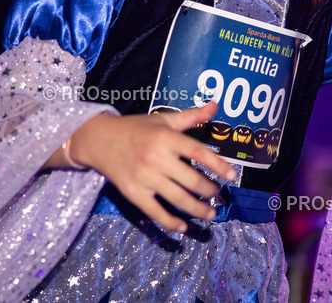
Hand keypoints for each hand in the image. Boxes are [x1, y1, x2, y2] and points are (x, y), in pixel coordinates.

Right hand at [71, 101, 236, 232]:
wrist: (99, 140)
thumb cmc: (136, 129)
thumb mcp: (163, 120)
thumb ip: (191, 116)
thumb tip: (215, 105)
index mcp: (166, 138)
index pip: (198, 152)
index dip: (218, 165)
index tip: (232, 176)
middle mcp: (157, 158)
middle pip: (191, 180)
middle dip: (210, 191)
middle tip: (218, 195)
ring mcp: (145, 177)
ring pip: (177, 199)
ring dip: (198, 209)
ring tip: (210, 214)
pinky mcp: (134, 193)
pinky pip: (155, 212)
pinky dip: (171, 222)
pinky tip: (184, 226)